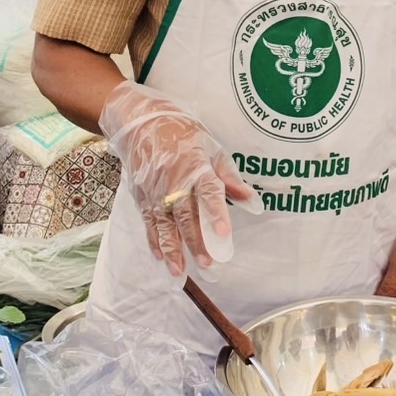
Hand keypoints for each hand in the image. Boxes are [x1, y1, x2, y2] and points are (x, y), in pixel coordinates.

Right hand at [99, 81, 261, 275]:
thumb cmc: (183, 135)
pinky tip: (162, 259)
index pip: (208, 192)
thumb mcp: (212, 149)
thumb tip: (254, 204)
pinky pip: (149, 223)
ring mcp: (154, 190)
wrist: (141, 123)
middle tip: (209, 265)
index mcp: (195, 165)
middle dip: (196, 242)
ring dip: (173, 249)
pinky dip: (155, 242)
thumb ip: (232, 179)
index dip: (216, 214)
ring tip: (181, 272)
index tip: (223, 235)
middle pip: (186, 215)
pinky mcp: (141, 197)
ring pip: (164, 224)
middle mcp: (173, 180)